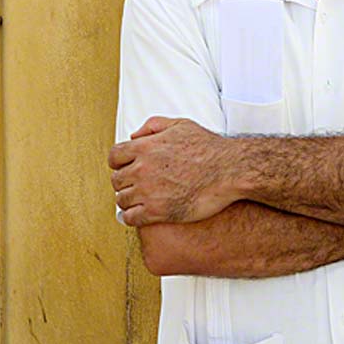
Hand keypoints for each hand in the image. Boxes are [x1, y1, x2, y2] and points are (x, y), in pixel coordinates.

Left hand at [108, 117, 240, 225]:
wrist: (229, 170)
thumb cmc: (209, 148)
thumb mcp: (180, 125)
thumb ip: (153, 126)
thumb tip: (134, 136)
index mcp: (145, 147)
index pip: (114, 157)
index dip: (119, 163)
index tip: (126, 168)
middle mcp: (142, 169)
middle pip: (116, 180)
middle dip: (125, 182)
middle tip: (136, 185)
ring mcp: (148, 191)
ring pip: (122, 200)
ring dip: (129, 200)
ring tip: (140, 200)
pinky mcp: (158, 212)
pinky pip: (131, 218)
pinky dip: (132, 217)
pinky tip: (141, 214)